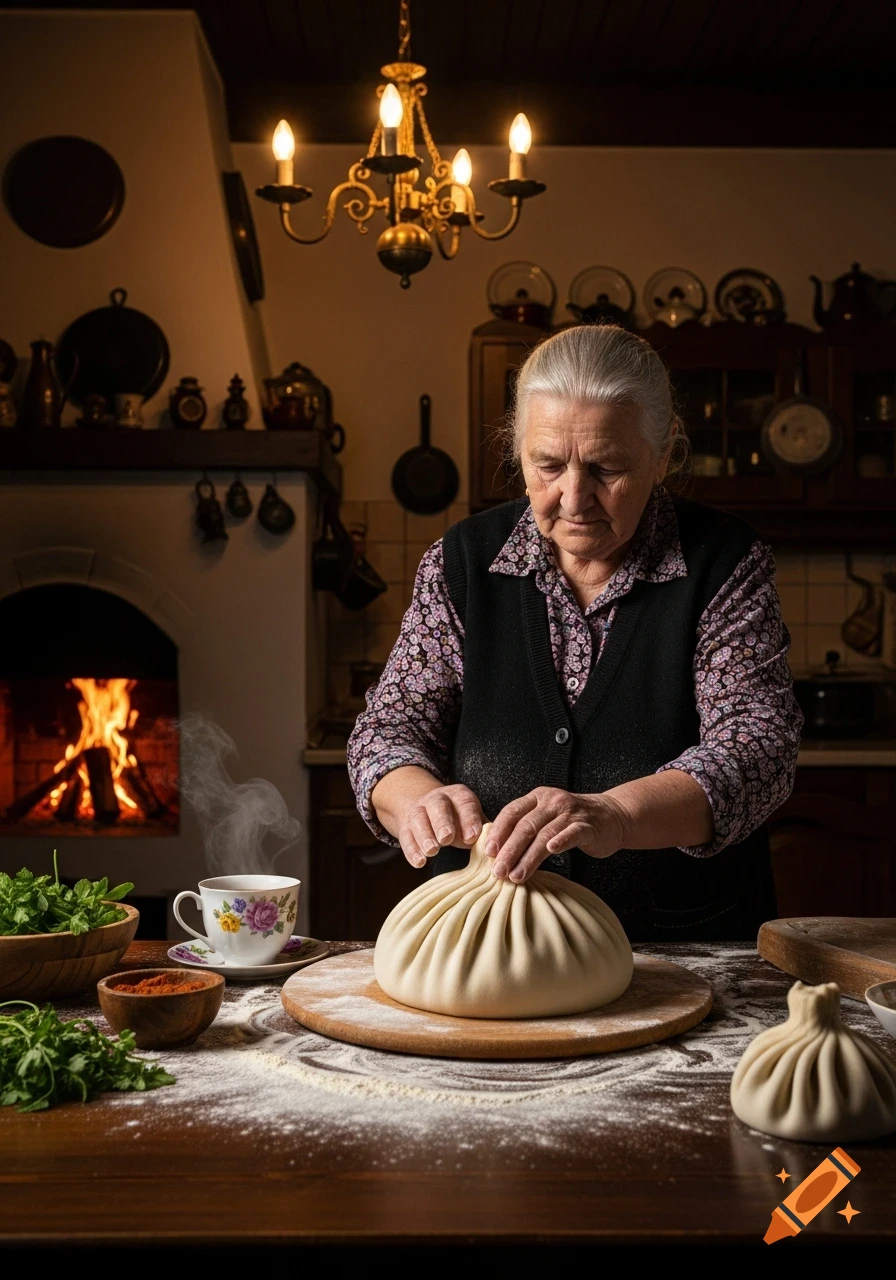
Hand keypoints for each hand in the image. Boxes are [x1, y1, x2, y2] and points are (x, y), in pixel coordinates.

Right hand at [396, 783, 486, 869]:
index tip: (472, 837)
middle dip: (443, 822)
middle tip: (447, 839)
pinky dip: (412, 850)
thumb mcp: (472, 819)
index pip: (465, 803)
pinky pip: (406, 835)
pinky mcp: (405, 825)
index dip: (469, 819)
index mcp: (459, 796)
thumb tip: (501, 849)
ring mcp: (419, 810)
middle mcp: (438, 799)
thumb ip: (484, 832)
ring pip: (419, 818)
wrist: (425, 809)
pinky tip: (419, 862)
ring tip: (432, 851)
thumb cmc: (458, 820)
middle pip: (438, 806)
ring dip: (425, 835)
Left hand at [485, 787, 626, 883]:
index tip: (487, 852)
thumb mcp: (545, 818)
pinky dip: (560, 840)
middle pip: (525, 826)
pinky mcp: (588, 826)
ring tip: (516, 876)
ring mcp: (571, 812)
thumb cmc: (571, 822)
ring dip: (528, 857)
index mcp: (537, 797)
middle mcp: (552, 801)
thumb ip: (524, 828)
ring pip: (545, 834)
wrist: (611, 816)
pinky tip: (551, 851)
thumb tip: (495, 853)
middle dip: (509, 850)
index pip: (512, 812)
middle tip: (498, 871)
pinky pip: (572, 833)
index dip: (498, 832)